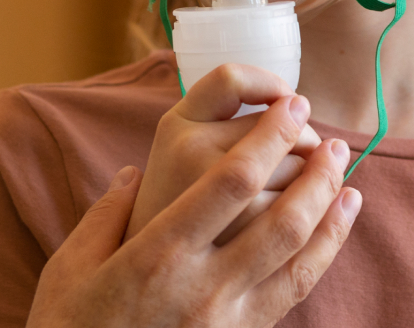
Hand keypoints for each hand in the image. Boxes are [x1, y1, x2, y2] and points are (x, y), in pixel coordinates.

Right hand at [24, 88, 360, 327]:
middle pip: (280, 218)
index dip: (267, 138)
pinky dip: (324, 253)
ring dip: (328, 211)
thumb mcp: (70, 267)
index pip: (229, 183)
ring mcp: (228, 316)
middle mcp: (203, 285)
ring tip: (343, 174)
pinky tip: (335, 228)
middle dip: (313, 172)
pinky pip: (296, 290)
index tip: (286, 107)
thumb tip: (131, 174)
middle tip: (330, 137)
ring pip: (298, 256)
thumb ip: (105, 215)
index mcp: (158, 252)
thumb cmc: (71, 326)